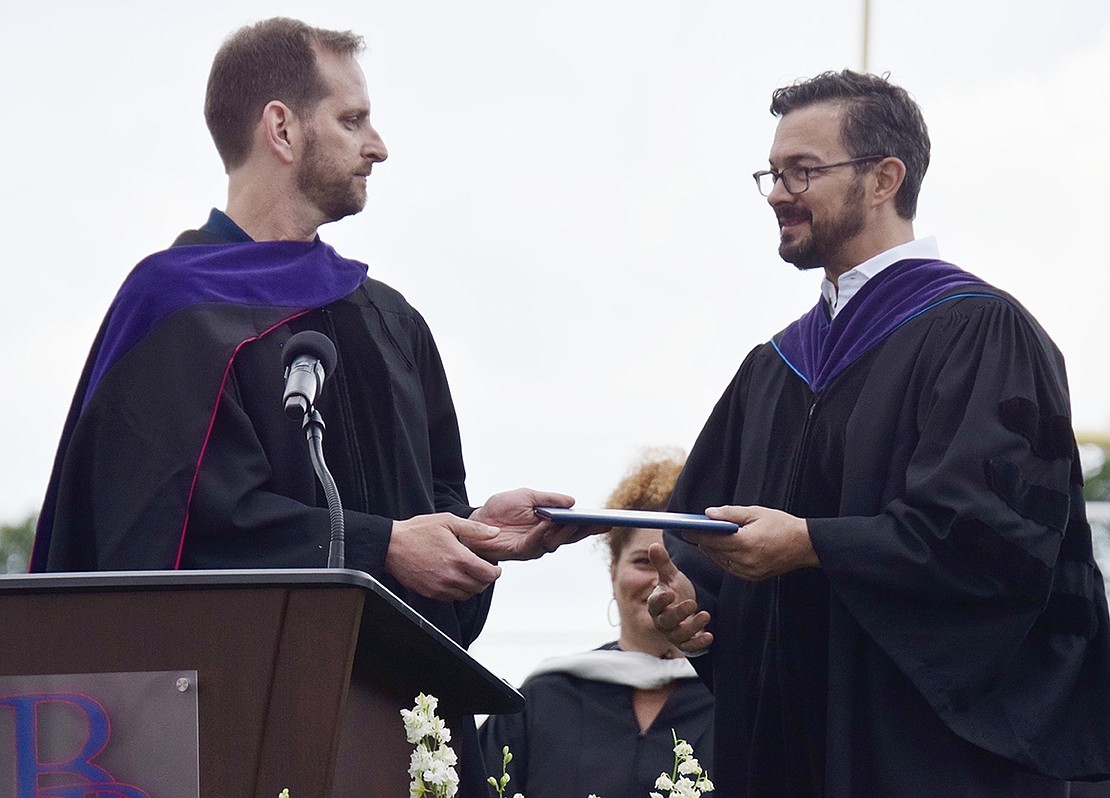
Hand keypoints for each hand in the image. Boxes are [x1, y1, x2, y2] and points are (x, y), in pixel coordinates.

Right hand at [385, 513, 502, 600]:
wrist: (391, 545)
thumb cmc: (417, 531)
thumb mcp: (448, 521)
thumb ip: (475, 529)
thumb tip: (495, 532)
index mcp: (458, 558)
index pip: (488, 574)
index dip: (496, 572)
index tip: (495, 569)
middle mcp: (450, 576)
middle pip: (480, 587)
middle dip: (486, 580)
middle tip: (484, 571)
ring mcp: (439, 586)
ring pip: (467, 595)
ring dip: (473, 587)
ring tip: (470, 575)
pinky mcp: (429, 592)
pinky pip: (451, 598)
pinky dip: (458, 592)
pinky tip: (455, 579)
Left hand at [467, 488, 607, 560]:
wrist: (477, 519)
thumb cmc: (500, 508)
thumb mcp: (527, 496)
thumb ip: (549, 499)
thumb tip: (572, 501)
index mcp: (550, 524)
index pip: (575, 526)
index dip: (591, 525)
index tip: (608, 520)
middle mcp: (545, 538)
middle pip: (571, 537)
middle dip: (586, 530)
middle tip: (600, 523)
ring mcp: (534, 546)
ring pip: (556, 542)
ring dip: (565, 531)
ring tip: (574, 520)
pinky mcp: (520, 551)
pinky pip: (535, 543)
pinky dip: (543, 533)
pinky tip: (548, 523)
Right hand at [647, 542, 712, 653]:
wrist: (687, 609)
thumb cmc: (677, 591)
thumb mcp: (672, 576)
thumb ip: (662, 563)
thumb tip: (654, 545)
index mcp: (657, 605)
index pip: (654, 604)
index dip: (660, 601)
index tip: (670, 593)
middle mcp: (663, 621)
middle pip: (665, 622)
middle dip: (677, 614)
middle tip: (691, 603)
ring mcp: (674, 634)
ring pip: (678, 635)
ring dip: (691, 627)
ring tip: (705, 614)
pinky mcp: (687, 642)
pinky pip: (690, 647)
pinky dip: (698, 644)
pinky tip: (709, 636)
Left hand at [690, 505, 817, 580]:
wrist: (805, 545)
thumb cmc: (781, 524)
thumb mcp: (755, 512)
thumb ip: (730, 513)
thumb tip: (707, 514)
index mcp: (746, 543)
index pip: (713, 539)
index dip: (697, 534)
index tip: (685, 528)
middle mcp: (746, 561)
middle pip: (714, 551)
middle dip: (702, 541)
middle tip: (691, 531)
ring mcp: (749, 572)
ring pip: (720, 561)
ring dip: (711, 550)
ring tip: (703, 538)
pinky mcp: (752, 578)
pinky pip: (730, 568)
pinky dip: (723, 558)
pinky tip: (720, 549)